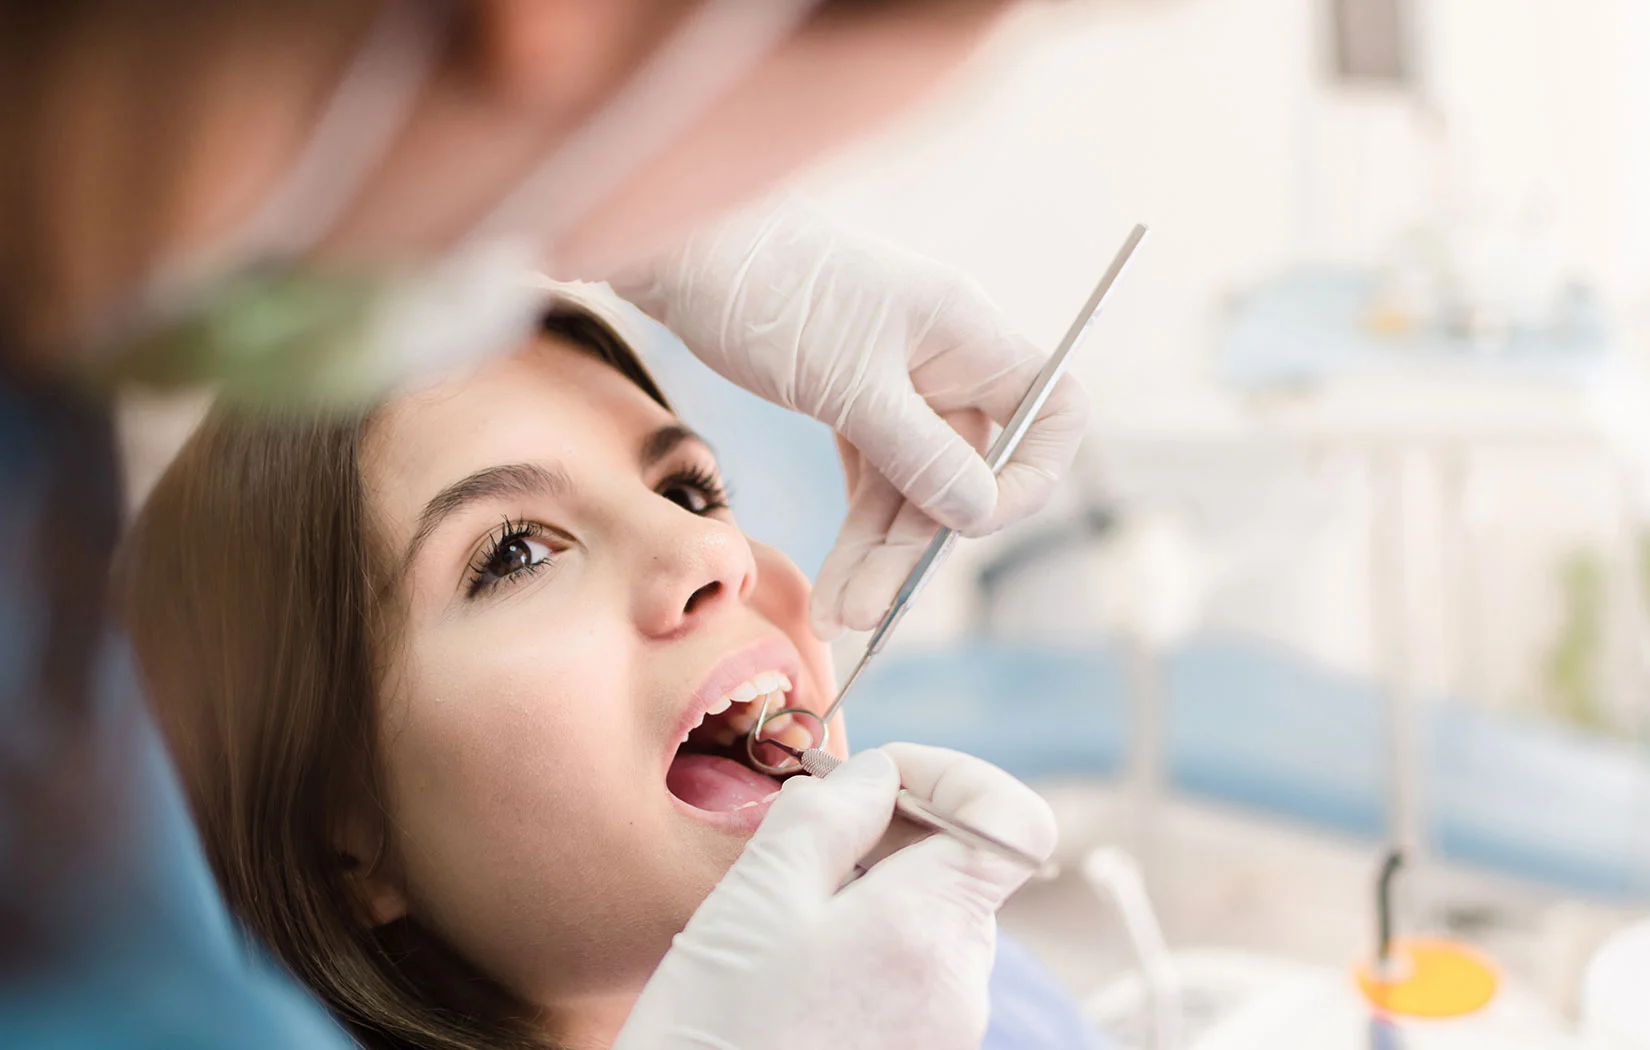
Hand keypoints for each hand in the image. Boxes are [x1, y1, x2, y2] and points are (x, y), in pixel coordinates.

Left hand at [611, 196, 1088, 636]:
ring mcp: (899, 384)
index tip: (976, 522)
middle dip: (919, 546)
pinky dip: (855, 531)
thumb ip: (919, 452)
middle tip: (869, 611)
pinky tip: (835, 584)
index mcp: (967, 336)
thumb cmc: (771, 291)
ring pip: (912, 489)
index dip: (1032, 476)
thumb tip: (981, 514)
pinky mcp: (852, 401)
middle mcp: (945, 362)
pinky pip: (873, 480)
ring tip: (837, 617)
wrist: (683, 252)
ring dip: (878, 556)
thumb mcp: (848, 382)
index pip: (1053, 411)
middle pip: (966, 474)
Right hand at [613, 744, 1056, 1049]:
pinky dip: (862, 945)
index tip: (875, 780)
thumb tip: (876, 773)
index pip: (1015, 820)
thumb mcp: (755, 897)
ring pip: (929, 920)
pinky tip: (791, 966)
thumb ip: (827, 816)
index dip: (951, 775)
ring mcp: (945, 1032)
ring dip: (868, 891)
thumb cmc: (715, 1032)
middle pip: (963, 868)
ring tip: (781, 915)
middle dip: (890, 833)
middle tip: (802, 839)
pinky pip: (910, 973)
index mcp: (932, 928)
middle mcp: (960, 985)